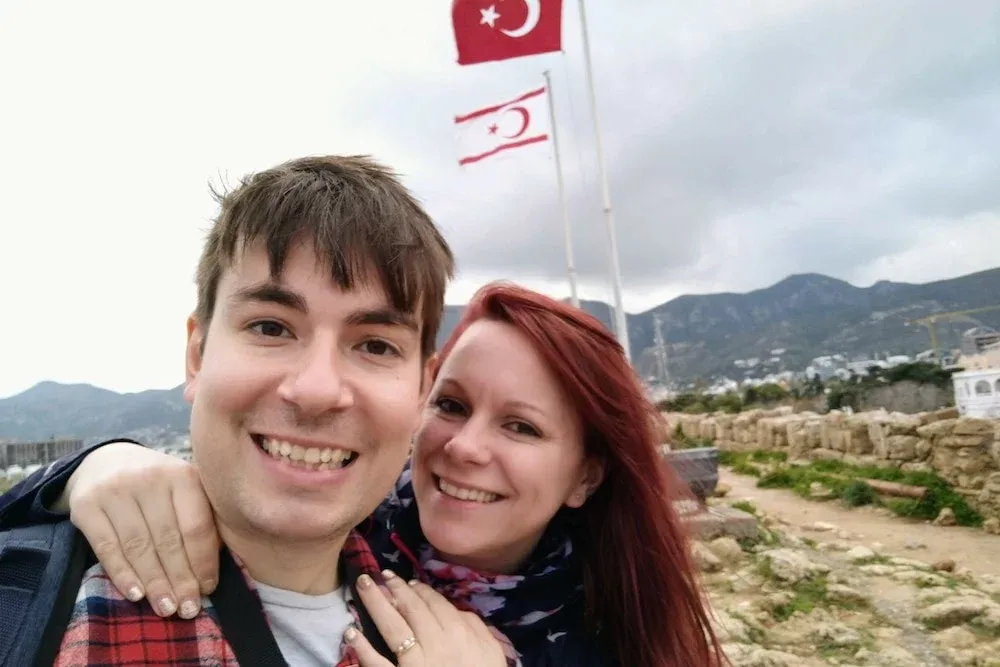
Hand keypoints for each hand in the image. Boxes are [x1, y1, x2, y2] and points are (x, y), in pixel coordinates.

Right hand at [65, 442, 219, 618]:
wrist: (105, 462)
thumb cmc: (157, 486)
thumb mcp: (183, 490)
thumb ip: (201, 519)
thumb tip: (212, 571)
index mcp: (182, 474)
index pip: (196, 526)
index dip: (203, 561)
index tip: (208, 588)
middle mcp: (150, 478)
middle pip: (168, 540)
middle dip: (180, 579)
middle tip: (188, 609)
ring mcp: (116, 491)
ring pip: (139, 546)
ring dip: (154, 583)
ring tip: (166, 608)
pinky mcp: (86, 505)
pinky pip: (107, 547)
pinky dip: (122, 574)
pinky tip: (136, 594)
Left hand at [346, 570, 508, 666]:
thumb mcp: (490, 650)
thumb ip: (475, 627)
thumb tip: (456, 611)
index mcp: (458, 632)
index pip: (435, 603)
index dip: (419, 590)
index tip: (407, 583)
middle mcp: (435, 642)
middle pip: (411, 609)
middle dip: (395, 588)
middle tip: (380, 575)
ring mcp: (415, 662)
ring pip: (393, 628)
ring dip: (376, 604)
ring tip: (363, 586)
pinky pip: (378, 664)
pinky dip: (362, 648)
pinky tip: (350, 633)